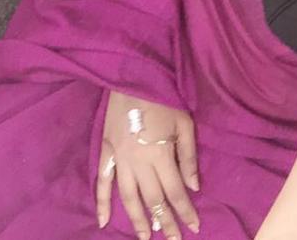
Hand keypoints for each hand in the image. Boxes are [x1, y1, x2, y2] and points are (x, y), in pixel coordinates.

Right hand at [97, 91, 199, 239]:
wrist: (133, 73)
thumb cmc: (164, 96)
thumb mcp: (184, 122)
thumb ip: (188, 156)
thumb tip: (193, 187)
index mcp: (160, 154)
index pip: (175, 192)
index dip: (185, 212)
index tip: (194, 228)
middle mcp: (138, 162)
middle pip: (153, 200)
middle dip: (164, 223)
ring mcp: (119, 158)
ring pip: (128, 197)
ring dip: (137, 219)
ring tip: (145, 237)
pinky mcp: (105, 151)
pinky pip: (102, 181)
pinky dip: (102, 203)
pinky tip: (104, 222)